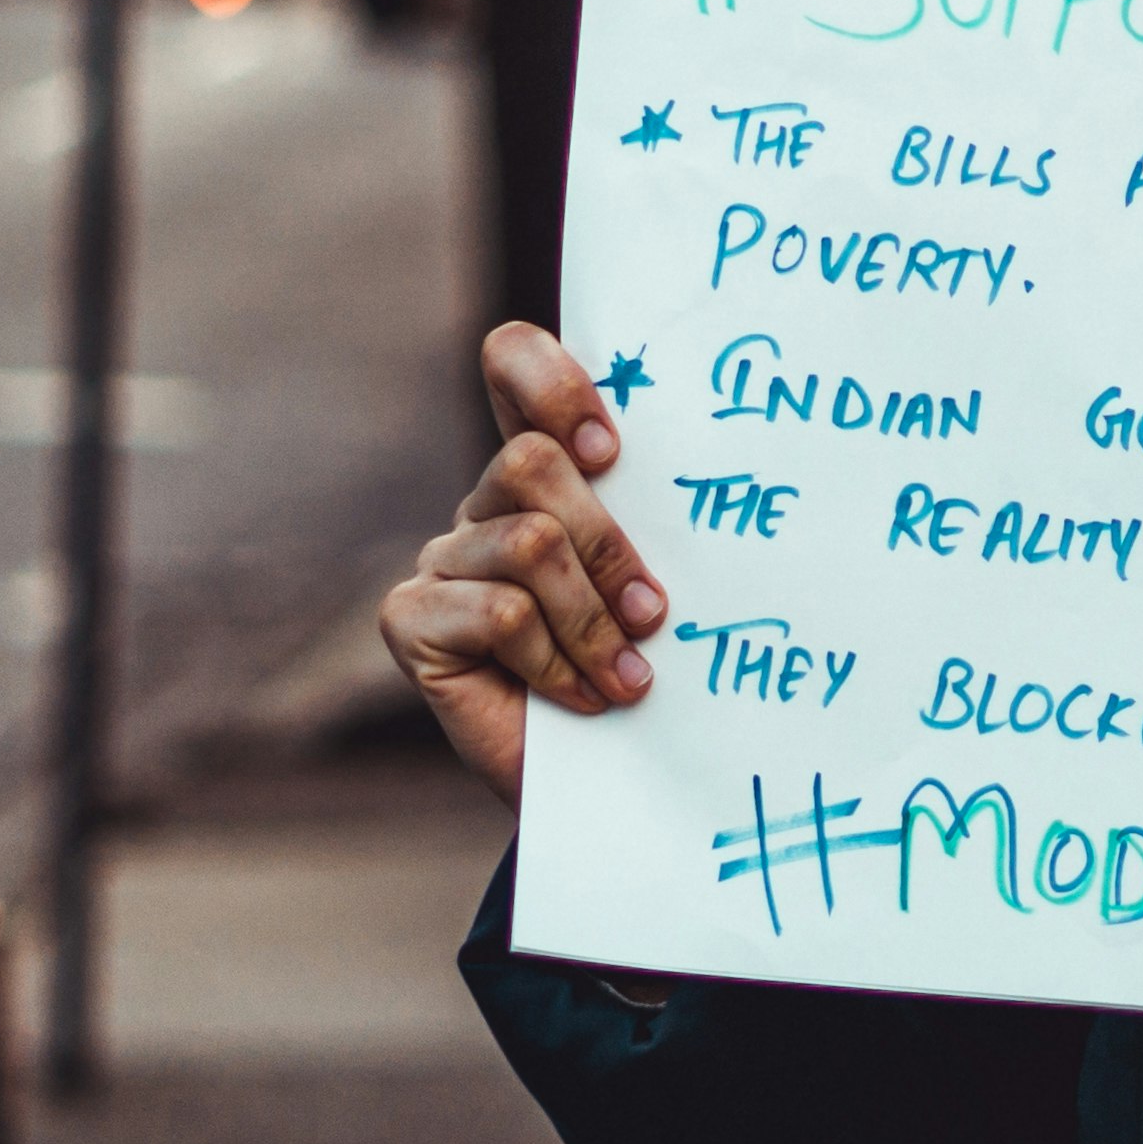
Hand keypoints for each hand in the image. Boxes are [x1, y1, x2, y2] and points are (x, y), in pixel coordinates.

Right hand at [378, 321, 671, 808]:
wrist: (609, 780)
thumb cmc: (645, 666)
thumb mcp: (662, 580)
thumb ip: (662, 519)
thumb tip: (731, 482)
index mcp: (548, 472)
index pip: (515, 362)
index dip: (554, 383)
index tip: (611, 448)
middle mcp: (485, 504)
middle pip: (535, 464)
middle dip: (610, 545)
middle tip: (656, 613)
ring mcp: (441, 559)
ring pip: (528, 543)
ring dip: (594, 619)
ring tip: (630, 674)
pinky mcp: (411, 618)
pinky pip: (500, 612)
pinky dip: (557, 660)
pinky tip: (583, 697)